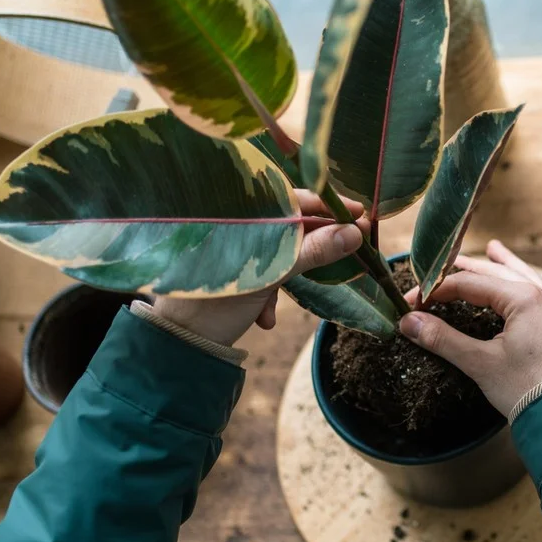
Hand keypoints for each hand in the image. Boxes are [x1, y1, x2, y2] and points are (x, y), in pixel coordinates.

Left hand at [152, 191, 367, 345]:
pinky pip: (261, 272)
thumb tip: (355, 233)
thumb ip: (314, 250)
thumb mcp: (272, 274)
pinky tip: (264, 318)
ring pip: (277, 251)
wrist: (181, 343)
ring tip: (278, 305)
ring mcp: (233, 248)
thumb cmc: (218, 301)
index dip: (329, 206)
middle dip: (310, 248)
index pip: (293, 197)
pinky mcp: (231, 271)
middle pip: (288, 225)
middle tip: (344, 252)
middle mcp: (235, 224)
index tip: (360, 214)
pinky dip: (268, 294)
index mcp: (240, 213)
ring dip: (286, 277)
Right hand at [399, 240, 541, 415]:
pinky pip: (536, 291)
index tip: (413, 303)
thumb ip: (443, 339)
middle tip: (439, 267)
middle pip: (495, 273)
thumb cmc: (528, 389)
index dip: (436, 291)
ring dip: (501, 266)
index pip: (469, 284)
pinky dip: (521, 282)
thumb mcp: (480, 363)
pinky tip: (520, 281)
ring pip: (521, 277)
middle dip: (465, 271)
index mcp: (524, 299)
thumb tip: (409, 322)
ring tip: (492, 249)